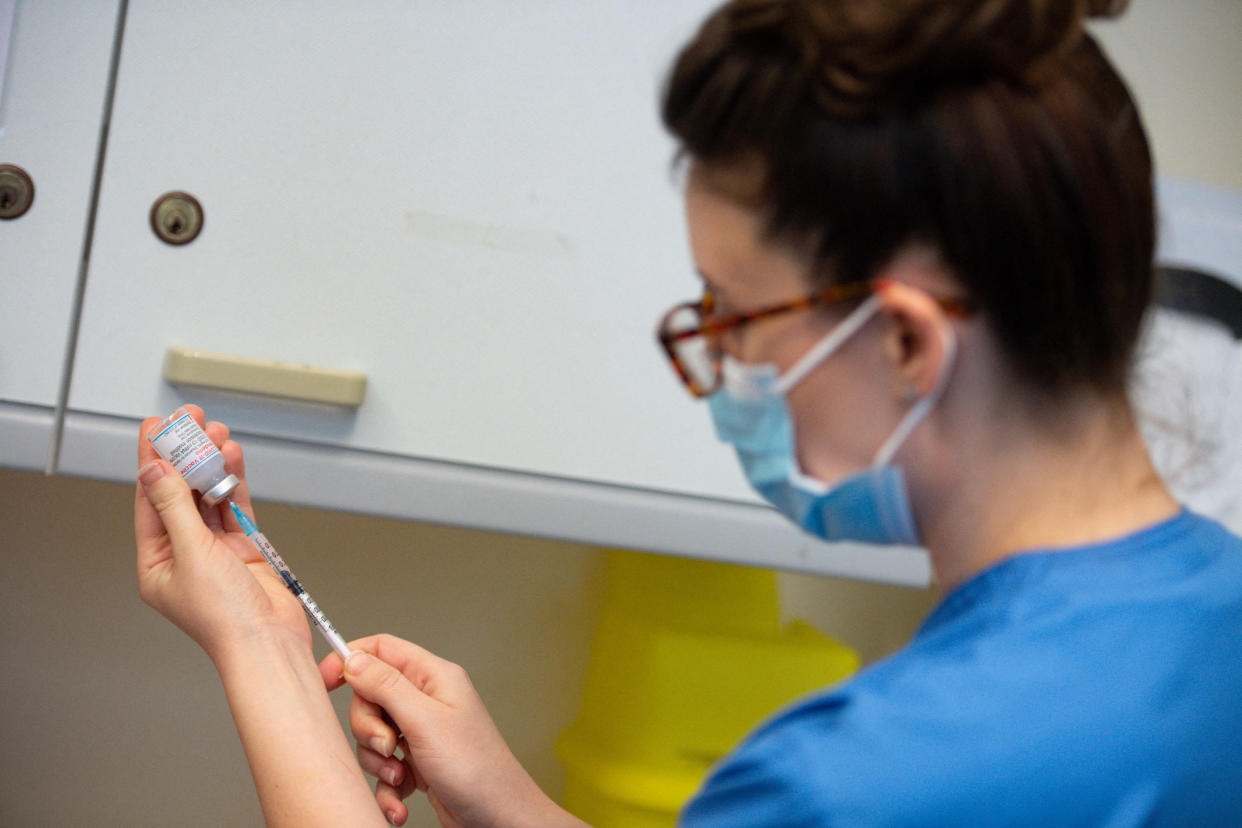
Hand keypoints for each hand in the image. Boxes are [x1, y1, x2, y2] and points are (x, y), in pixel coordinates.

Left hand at [135, 405, 309, 662]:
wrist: (269, 640)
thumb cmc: (225, 618)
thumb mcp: (192, 554)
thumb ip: (174, 507)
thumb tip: (154, 472)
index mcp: (156, 562)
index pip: (149, 499)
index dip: (153, 460)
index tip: (156, 428)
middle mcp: (183, 553)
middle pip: (179, 492)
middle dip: (185, 454)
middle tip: (189, 420)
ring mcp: (215, 550)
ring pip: (208, 495)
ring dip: (211, 463)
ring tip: (215, 432)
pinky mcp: (244, 548)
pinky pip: (234, 506)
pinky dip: (234, 481)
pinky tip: (232, 458)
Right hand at [320, 635, 586, 827]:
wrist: (499, 818)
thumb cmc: (477, 769)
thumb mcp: (425, 721)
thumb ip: (386, 686)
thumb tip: (352, 657)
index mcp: (434, 677)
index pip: (382, 649)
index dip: (349, 660)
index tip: (324, 683)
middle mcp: (427, 700)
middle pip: (371, 696)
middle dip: (369, 728)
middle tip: (389, 746)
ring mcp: (422, 733)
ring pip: (373, 736)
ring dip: (379, 763)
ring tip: (403, 777)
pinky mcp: (418, 763)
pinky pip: (384, 768)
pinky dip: (388, 788)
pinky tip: (402, 801)